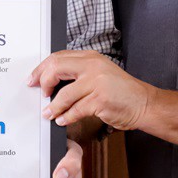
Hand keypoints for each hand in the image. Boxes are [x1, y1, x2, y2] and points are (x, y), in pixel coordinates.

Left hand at [30, 50, 152, 131]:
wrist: (145, 103)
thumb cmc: (121, 92)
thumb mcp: (100, 74)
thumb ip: (78, 73)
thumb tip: (51, 81)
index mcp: (91, 57)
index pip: (58, 57)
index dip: (42, 69)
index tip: (33, 79)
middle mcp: (93, 66)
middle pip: (56, 68)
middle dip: (43, 82)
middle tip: (39, 94)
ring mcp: (97, 82)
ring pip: (63, 94)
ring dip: (53, 106)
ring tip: (49, 113)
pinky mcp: (100, 100)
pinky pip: (75, 110)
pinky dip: (65, 117)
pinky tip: (62, 120)